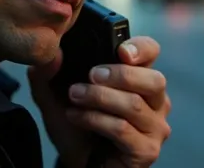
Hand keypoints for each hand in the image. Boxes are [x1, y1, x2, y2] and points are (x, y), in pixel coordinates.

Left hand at [28, 36, 170, 167]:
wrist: (75, 163)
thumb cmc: (75, 126)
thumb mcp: (56, 95)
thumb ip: (48, 72)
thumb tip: (54, 53)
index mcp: (140, 79)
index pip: (152, 53)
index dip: (141, 48)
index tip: (121, 51)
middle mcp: (156, 102)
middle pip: (154, 80)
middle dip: (120, 75)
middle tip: (91, 75)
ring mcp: (154, 128)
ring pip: (135, 104)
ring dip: (100, 97)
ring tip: (75, 96)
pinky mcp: (146, 151)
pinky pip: (123, 129)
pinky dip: (96, 120)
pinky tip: (76, 117)